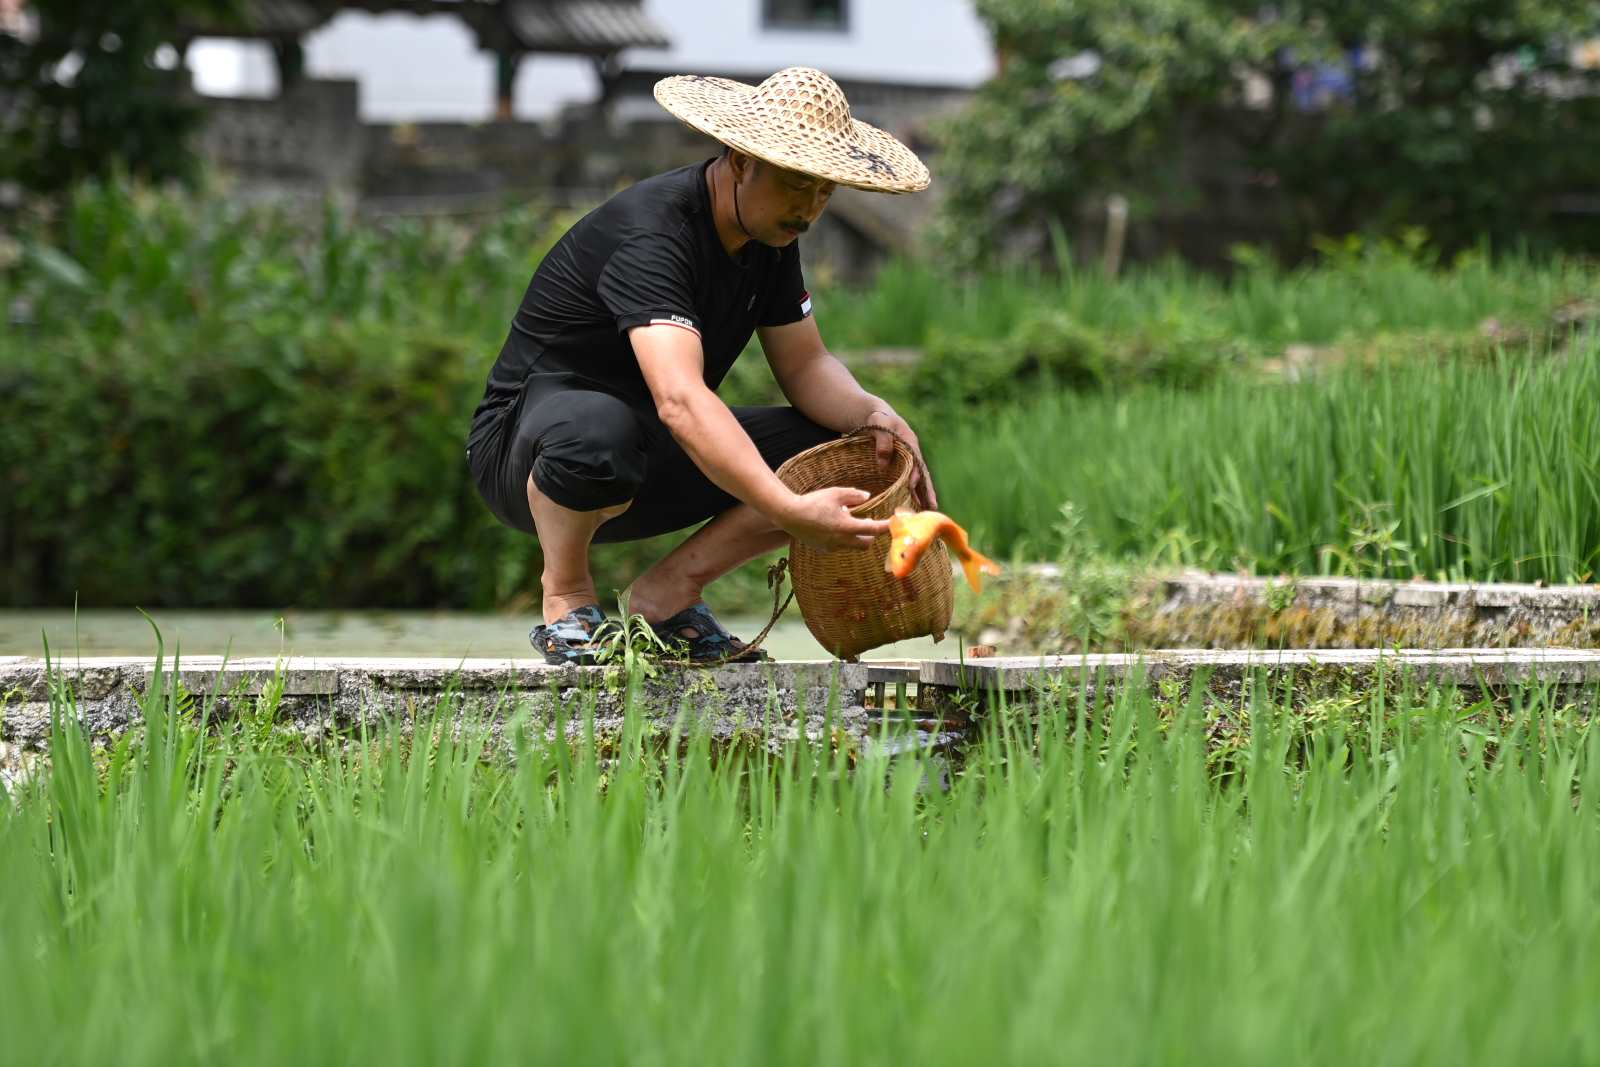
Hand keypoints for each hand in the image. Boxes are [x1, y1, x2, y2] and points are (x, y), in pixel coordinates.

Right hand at [777, 486, 891, 550]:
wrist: (788, 515)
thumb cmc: (813, 502)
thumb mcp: (835, 493)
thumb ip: (854, 495)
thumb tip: (867, 497)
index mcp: (846, 526)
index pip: (873, 529)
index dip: (886, 526)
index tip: (894, 524)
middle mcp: (841, 540)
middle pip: (865, 543)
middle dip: (870, 535)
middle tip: (867, 522)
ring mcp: (831, 547)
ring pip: (852, 545)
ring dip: (855, 536)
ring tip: (846, 521)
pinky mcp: (823, 549)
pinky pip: (838, 546)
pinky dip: (841, 538)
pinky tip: (832, 527)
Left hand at [863, 409, 937, 509]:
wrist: (876, 417)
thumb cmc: (877, 419)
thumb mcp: (878, 424)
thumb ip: (882, 441)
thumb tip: (883, 465)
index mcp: (910, 442)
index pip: (915, 461)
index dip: (915, 474)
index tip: (911, 488)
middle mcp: (913, 453)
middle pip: (923, 474)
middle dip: (927, 492)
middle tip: (932, 509)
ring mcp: (909, 461)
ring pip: (918, 481)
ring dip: (922, 497)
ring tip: (926, 514)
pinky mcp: (902, 467)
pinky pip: (909, 482)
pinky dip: (912, 494)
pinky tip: (913, 507)